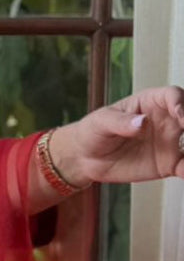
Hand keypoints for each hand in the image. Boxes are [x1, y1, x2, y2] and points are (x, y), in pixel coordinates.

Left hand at [49, 86, 183, 186]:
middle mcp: (167, 120)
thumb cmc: (93, 131)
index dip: (180, 103)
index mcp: (151, 103)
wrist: (86, 158)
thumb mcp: (101, 122)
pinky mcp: (168, 164)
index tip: (180, 115)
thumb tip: (141, 122)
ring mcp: (170, 142)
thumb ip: (120, 122)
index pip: (173, 96)